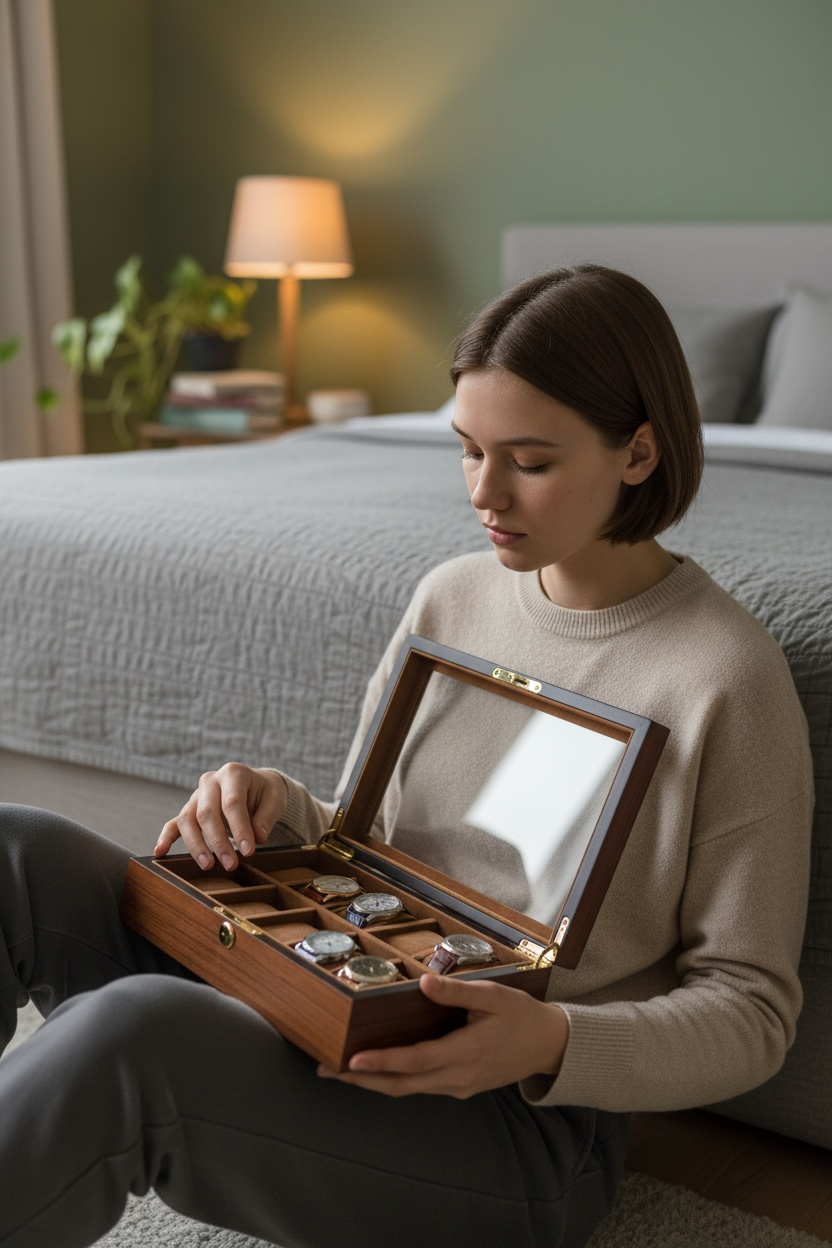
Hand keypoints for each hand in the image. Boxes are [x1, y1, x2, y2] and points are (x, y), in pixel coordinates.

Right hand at [154, 763, 287, 870]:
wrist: (256, 786)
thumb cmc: (265, 793)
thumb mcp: (275, 800)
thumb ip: (267, 817)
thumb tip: (258, 837)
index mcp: (233, 773)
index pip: (232, 803)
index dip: (239, 828)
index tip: (248, 851)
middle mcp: (210, 781)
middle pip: (207, 813)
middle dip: (218, 842)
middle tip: (231, 864)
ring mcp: (197, 795)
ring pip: (188, 819)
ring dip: (196, 845)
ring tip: (208, 865)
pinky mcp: (189, 809)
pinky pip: (173, 823)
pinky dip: (166, 838)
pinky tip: (160, 853)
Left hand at [318, 974, 567, 1097]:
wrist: (550, 1046)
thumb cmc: (522, 1016)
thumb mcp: (494, 995)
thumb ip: (457, 991)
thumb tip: (423, 981)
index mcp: (467, 1052)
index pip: (415, 1061)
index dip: (382, 1061)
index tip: (351, 1060)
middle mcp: (459, 1076)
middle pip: (402, 1084)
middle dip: (361, 1081)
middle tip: (326, 1071)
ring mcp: (459, 1086)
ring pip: (408, 1089)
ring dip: (373, 1083)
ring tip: (340, 1072)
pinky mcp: (460, 1086)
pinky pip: (421, 1087)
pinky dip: (394, 1080)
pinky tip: (376, 1070)